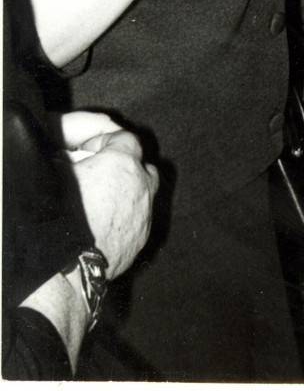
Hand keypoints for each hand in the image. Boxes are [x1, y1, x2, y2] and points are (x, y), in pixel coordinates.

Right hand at [60, 115, 158, 279]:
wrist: (70, 267)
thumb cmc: (61, 217)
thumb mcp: (57, 176)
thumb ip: (68, 160)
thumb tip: (65, 159)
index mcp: (123, 161)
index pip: (124, 138)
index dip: (105, 140)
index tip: (90, 149)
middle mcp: (141, 183)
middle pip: (141, 164)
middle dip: (124, 165)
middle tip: (101, 173)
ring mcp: (146, 210)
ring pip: (144, 191)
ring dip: (128, 191)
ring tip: (103, 200)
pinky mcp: (143, 235)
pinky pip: (139, 216)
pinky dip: (127, 215)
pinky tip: (105, 223)